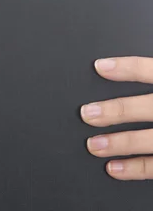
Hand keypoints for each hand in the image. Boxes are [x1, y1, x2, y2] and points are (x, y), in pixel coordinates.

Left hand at [81, 57, 152, 179]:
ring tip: (94, 145)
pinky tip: (114, 168)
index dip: (126, 67)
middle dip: (117, 111)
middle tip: (88, 113)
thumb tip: (124, 68)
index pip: (152, 71)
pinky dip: (135, 169)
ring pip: (150, 140)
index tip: (100, 67)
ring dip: (120, 143)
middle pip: (149, 107)